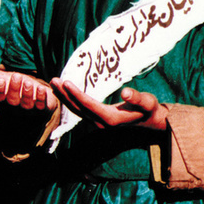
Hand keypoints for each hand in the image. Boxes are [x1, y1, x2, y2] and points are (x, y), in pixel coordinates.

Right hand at [0, 62, 57, 111]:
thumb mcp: (2, 78)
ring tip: (27, 82)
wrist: (32, 90)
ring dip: (27, 94)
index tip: (0, 79)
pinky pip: (41, 106)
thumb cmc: (13, 84)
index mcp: (3, 102)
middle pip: (13, 102)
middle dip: (14, 89)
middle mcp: (15, 108)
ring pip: (26, 105)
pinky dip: (41, 98)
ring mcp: (28, 110)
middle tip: (16, 76)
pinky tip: (41, 88)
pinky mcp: (41, 110)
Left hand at [50, 79, 168, 131]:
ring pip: (76, 110)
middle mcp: (101, 123)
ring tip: (53, 84)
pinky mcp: (96, 120)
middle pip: (78, 108)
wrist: (150, 121)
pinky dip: (70, 101)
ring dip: (64, 97)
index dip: (76, 94)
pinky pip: (79, 111)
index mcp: (111, 119)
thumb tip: (125, 92)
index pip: (89, 105)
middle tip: (53, 80)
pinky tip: (63, 92)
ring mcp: (98, 123)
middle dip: (65, 94)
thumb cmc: (149, 109)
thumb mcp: (147, 102)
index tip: (65, 82)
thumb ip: (137, 98)